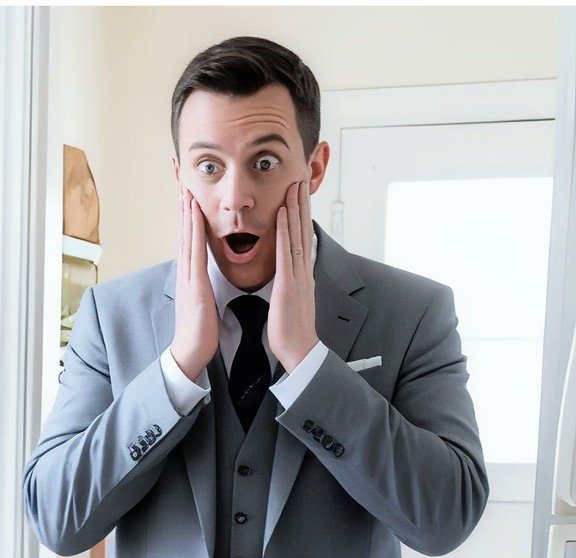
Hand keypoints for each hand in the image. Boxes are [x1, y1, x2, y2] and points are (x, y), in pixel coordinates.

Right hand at [171, 189, 218, 381]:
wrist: (190, 353)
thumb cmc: (199, 334)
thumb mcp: (202, 305)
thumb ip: (202, 290)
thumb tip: (204, 283)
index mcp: (191, 279)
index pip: (190, 245)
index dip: (189, 222)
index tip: (190, 202)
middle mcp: (186, 274)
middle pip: (185, 236)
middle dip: (185, 210)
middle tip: (183, 185)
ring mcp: (188, 278)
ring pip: (187, 238)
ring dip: (187, 213)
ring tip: (187, 191)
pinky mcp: (194, 284)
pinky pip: (195, 251)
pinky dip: (194, 230)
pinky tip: (195, 214)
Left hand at [269, 179, 319, 372]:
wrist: (299, 351)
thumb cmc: (291, 331)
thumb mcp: (290, 302)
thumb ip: (290, 286)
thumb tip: (288, 278)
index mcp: (302, 275)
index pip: (301, 239)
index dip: (301, 216)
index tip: (298, 196)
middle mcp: (303, 270)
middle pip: (303, 230)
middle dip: (302, 203)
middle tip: (299, 178)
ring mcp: (298, 275)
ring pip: (297, 234)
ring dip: (295, 208)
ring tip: (293, 185)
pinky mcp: (289, 284)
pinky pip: (286, 252)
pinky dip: (285, 230)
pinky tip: (283, 213)